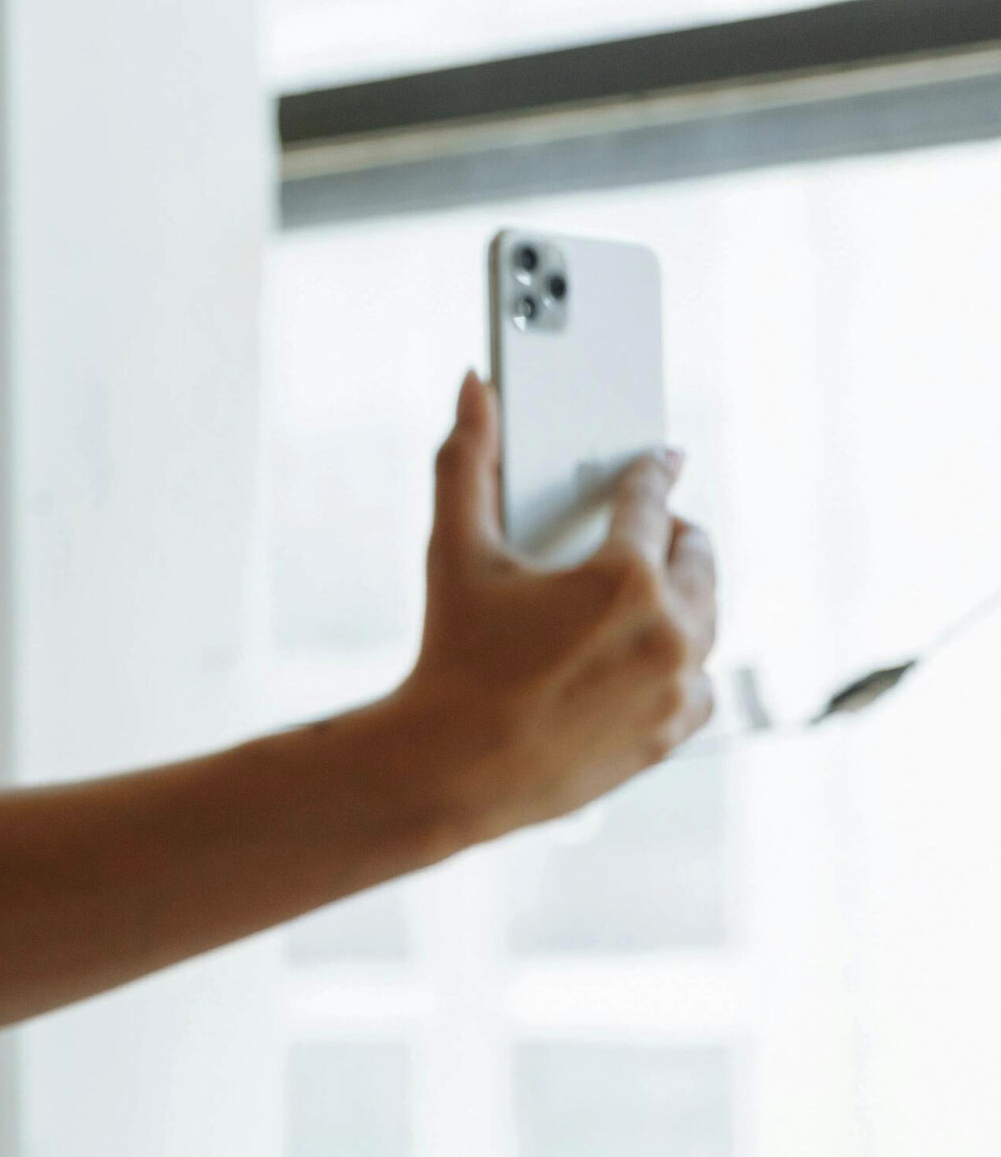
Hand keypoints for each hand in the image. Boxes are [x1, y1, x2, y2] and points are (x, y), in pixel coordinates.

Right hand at [388, 372, 718, 843]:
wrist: (452, 770)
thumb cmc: (451, 655)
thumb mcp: (455, 552)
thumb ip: (466, 461)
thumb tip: (473, 386)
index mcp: (623, 578)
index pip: (652, 501)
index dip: (653, 471)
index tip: (661, 458)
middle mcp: (668, 631)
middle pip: (697, 558)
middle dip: (676, 534)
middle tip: (653, 524)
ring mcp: (676, 687)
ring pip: (705, 618)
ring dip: (683, 595)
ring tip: (652, 585)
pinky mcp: (672, 732)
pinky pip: (698, 681)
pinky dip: (680, 661)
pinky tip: (648, 653)